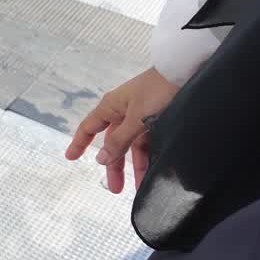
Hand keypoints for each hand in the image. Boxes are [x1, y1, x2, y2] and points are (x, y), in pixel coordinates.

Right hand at [66, 67, 179, 193]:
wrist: (188, 72)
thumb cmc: (158, 90)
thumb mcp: (136, 118)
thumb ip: (119, 141)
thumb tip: (100, 159)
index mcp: (111, 107)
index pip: (89, 128)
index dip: (79, 143)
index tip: (71, 158)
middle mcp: (123, 112)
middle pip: (113, 143)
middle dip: (114, 166)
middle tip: (115, 188)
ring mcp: (140, 115)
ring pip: (133, 146)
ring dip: (136, 166)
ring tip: (141, 186)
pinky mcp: (157, 117)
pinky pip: (148, 142)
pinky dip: (149, 156)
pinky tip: (153, 171)